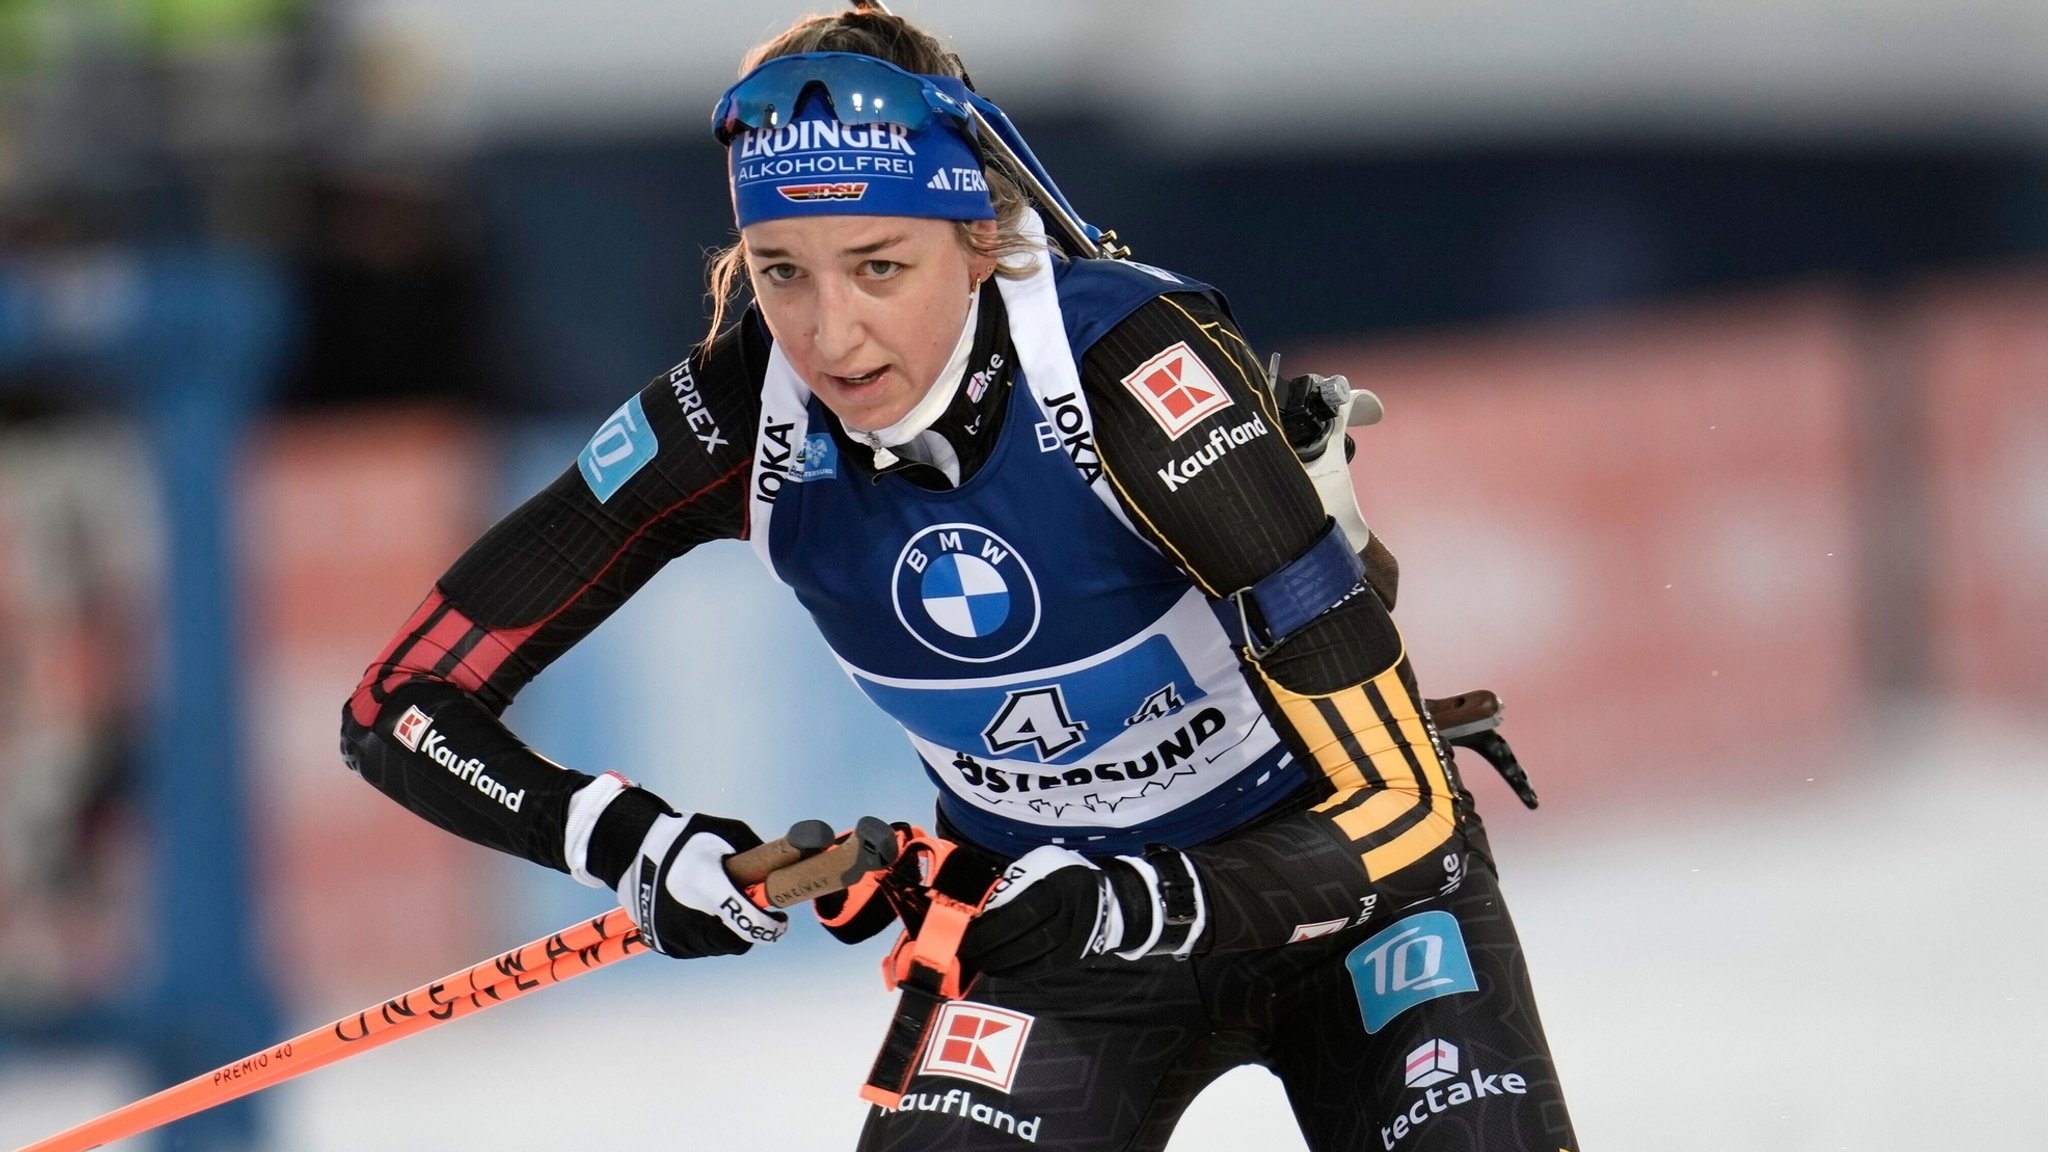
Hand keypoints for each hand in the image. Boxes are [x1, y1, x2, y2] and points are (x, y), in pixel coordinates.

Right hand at [617, 812, 788, 957]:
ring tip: (721, 907)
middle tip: (749, 909)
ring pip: (718, 948)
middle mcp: (689, 916)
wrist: (632, 850)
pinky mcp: (662, 942)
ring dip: (727, 933)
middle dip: (749, 928)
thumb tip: (783, 869)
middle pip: (736, 941)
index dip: (771, 927)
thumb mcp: (725, 832)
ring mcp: (673, 933)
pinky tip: (701, 914)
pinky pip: (696, 949)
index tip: (780, 920)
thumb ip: (755, 853)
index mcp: (708, 886)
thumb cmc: (685, 838)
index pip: (750, 922)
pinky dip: (705, 937)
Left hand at [957, 844, 1207, 976]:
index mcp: (1060, 884)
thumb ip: (1014, 881)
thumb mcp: (1041, 864)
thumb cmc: (1064, 876)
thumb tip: (977, 903)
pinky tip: (1000, 969)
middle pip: (1026, 938)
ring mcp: (1079, 937)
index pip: (1020, 912)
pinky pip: (1045, 968)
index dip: (990, 927)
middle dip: (991, 948)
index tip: (965, 931)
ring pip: (1036, 957)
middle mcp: (1073, 912)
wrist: (1111, 897)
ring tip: (977, 961)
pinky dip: (1020, 971)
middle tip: (965, 951)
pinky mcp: (1079, 955)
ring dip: (1001, 963)